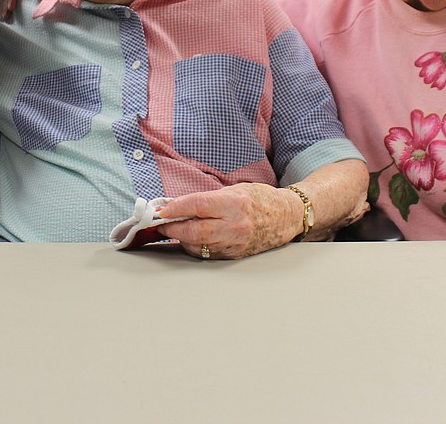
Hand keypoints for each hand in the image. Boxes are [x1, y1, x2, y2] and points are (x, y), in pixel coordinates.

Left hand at [155, 183, 299, 259]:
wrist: (285, 217)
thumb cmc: (260, 199)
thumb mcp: (234, 190)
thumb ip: (207, 199)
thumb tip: (178, 205)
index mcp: (234, 204)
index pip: (197, 206)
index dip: (175, 208)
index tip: (161, 210)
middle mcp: (235, 225)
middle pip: (194, 231)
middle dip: (172, 228)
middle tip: (160, 224)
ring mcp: (235, 242)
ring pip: (197, 245)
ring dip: (181, 238)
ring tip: (174, 229)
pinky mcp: (234, 254)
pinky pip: (207, 253)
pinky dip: (195, 246)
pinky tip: (191, 238)